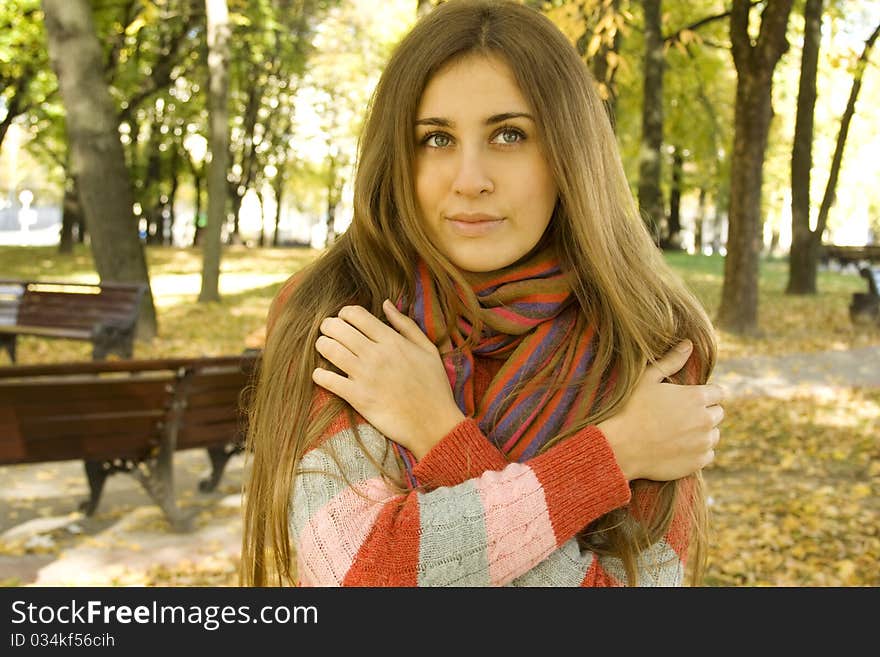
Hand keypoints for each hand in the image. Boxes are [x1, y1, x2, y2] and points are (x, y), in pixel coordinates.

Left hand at [312, 300, 464, 458]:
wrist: (433, 424)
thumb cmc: (433, 386)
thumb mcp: (427, 349)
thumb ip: (405, 324)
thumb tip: (385, 304)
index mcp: (392, 340)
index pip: (356, 314)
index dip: (344, 312)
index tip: (344, 319)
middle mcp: (376, 354)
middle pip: (337, 328)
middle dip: (328, 326)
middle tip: (328, 331)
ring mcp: (365, 376)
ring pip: (329, 349)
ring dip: (322, 345)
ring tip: (324, 348)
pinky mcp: (358, 398)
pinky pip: (327, 380)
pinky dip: (319, 375)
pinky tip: (322, 374)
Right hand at [597, 340, 723, 481]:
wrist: (620, 447)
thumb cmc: (631, 410)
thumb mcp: (647, 379)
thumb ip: (671, 361)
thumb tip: (688, 344)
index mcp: (697, 397)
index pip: (719, 392)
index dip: (706, 394)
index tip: (691, 398)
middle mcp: (706, 420)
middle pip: (718, 413)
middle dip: (705, 412)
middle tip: (681, 416)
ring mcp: (703, 443)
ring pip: (714, 434)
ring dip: (702, 432)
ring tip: (678, 432)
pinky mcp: (698, 462)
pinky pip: (707, 454)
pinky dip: (697, 451)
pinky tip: (678, 447)